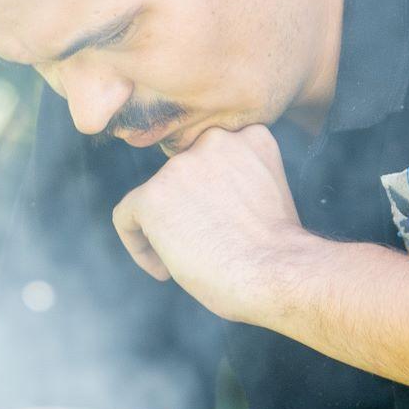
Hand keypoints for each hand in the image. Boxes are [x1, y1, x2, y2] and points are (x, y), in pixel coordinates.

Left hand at [111, 125, 306, 323]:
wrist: (279, 274)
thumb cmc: (282, 251)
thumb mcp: (269, 192)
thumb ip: (237, 179)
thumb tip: (201, 200)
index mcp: (248, 134)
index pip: (212, 157)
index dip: (211, 195)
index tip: (222, 225)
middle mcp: (212, 139)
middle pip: (182, 175)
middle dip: (188, 211)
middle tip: (207, 248)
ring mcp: (180, 166)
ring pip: (156, 197)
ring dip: (167, 230)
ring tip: (192, 262)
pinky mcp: (153, 195)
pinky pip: (126, 217)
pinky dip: (139, 246)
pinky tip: (164, 269)